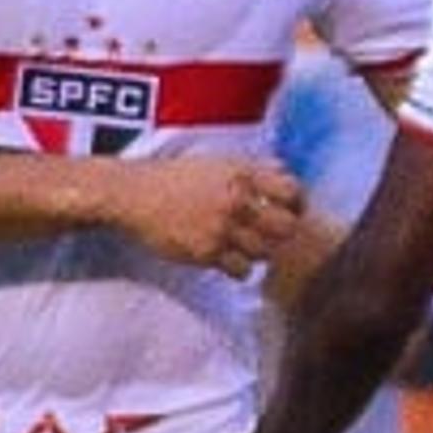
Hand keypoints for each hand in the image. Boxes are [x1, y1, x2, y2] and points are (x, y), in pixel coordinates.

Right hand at [120, 155, 305, 279]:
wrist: (136, 194)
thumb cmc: (177, 177)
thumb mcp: (218, 162)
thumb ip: (253, 168)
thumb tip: (286, 176)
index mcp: (242, 173)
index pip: (292, 191)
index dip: (296, 203)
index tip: (288, 209)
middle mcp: (236, 200)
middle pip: (285, 227)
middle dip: (281, 232)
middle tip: (269, 233)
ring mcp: (222, 228)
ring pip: (265, 252)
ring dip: (259, 251)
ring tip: (243, 245)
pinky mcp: (207, 252)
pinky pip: (242, 270)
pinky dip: (240, 268)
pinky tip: (228, 258)